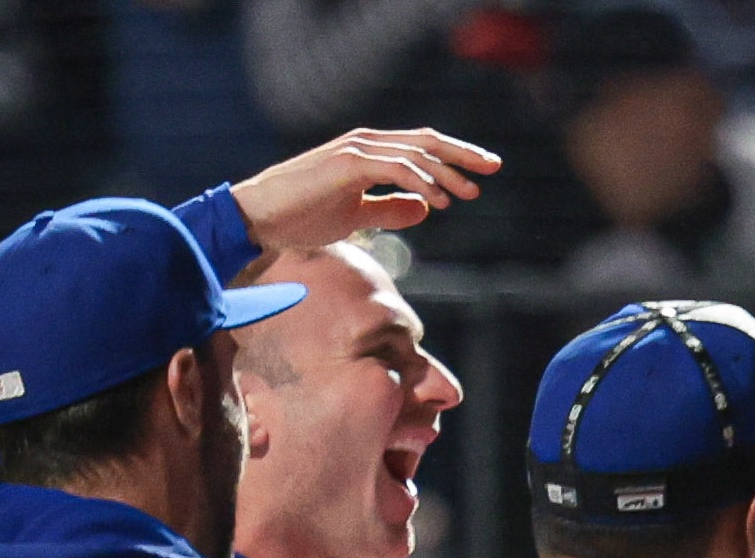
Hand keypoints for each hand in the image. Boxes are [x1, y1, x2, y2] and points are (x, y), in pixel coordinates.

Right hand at [235, 127, 498, 251]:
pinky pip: (393, 168)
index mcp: (370, 153)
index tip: (482, 172)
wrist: (260, 218)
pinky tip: (438, 200)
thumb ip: (390, 209)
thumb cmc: (302, 217)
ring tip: (470, 192)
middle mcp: (366, 144)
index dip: (454, 157)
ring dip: (446, 172)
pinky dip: (419, 181)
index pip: (421, 148)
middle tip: (494, 167)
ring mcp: (355, 150)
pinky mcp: (346, 163)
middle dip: (462, 154)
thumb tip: (426, 208)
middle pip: (425, 142)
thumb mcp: (356, 216)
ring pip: (414, 153)